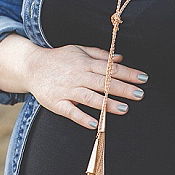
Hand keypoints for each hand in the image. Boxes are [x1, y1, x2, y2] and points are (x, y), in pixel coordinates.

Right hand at [0, 40, 146, 131]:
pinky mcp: (56, 102)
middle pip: (103, 83)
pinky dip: (82, 118)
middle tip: (140, 95)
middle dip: (122, 89)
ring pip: (89, 98)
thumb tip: (121, 58)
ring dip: (107, 104)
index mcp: (85, 63)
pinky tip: (95, 124)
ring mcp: (66, 90)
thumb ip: (100, 55)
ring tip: (124, 109)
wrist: (30, 66)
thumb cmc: (59, 59)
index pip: (110, 68)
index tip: (143, 78)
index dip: (128, 73)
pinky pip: (70, 111)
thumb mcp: (79, 50)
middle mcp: (77, 76)